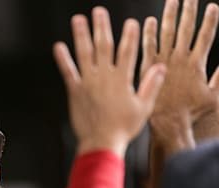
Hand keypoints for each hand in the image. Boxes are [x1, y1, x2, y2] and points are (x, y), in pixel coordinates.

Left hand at [54, 7, 165, 155]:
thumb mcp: (144, 107)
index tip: (132, 22)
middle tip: (98, 11)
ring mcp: (88, 83)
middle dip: (102, 26)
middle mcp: (104, 77)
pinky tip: (58, 46)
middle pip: (104, 46)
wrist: (101, 142)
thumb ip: (151, 85)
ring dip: (81, 35)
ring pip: (84, 54)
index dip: (131, 35)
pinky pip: (68, 71)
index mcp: (122, 80)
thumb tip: (160, 66)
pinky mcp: (75, 91)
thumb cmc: (123, 128)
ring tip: (78, 20)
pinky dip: (63, 59)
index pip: (129, 51)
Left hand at [142, 0, 218, 153]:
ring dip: (169, 15)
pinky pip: (148, 46)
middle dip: (189, 11)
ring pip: (167, 33)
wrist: (167, 123)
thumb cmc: (189, 112)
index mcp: (197, 64)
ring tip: (172, 1)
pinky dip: (148, 33)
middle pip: (186, 28)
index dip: (210, 21)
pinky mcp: (148, 68)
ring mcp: (163, 62)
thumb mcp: (212, 96)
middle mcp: (180, 59)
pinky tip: (148, 21)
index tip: (212, 7)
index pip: (206, 36)